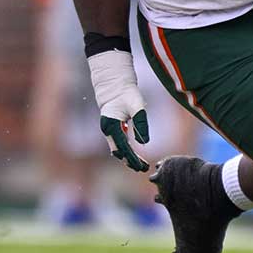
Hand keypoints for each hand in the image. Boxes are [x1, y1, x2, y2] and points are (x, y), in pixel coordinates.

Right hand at [88, 49, 149, 170]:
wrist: (114, 83)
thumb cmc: (126, 92)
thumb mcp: (137, 106)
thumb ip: (141, 123)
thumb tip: (145, 142)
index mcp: (111, 126)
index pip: (123, 148)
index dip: (133, 159)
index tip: (142, 167)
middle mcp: (107, 130)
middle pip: (119, 152)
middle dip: (131, 161)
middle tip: (144, 169)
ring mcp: (108, 129)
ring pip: (118, 148)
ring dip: (128, 157)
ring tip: (141, 164)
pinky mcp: (112, 127)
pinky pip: (118, 142)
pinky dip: (126, 149)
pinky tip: (136, 153)